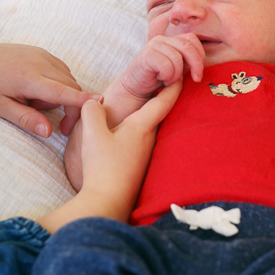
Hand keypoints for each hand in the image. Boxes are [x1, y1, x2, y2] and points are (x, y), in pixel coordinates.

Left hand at [0, 33, 97, 136]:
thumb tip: (48, 132)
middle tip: (60, 128)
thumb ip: (26, 119)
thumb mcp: (0, 107)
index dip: (83, 100)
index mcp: (29, 79)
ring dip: (63, 95)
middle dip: (72, 108)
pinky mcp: (43, 51)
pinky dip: (59, 83)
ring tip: (36, 103)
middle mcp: (40, 63)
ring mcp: (43, 54)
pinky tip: (39, 90)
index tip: (101, 104)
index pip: (63, 91)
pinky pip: (62, 70)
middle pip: (71, 87)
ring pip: (68, 78)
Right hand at [37, 80, 181, 232]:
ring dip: (146, 117)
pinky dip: (137, 134)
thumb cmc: (102, 167)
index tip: (182, 72)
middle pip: (158, 114)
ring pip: (148, 130)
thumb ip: (92, 111)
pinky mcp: (139, 168)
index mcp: (142, 127)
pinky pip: (140, 144)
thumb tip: (94, 103)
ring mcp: (146, 156)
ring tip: (140, 106)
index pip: (164, 101)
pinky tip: (123, 137)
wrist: (107, 203)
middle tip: (163, 82)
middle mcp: (149, 140)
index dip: (174, 84)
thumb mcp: (92, 134)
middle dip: (161, 98)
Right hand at [119, 34, 204, 99]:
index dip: (200, 55)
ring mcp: (154, 45)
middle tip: (196, 79)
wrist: (135, 88)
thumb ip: (188, 62)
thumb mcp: (178, 69)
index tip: (198, 73)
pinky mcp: (146, 55)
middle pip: (187, 46)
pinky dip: (167, 76)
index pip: (192, 39)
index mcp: (172, 41)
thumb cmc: (158, 80)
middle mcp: (163, 40)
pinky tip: (160, 79)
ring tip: (168, 80)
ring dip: (176, 74)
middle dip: (196, 64)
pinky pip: (166, 65)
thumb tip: (203, 63)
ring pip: (177, 58)